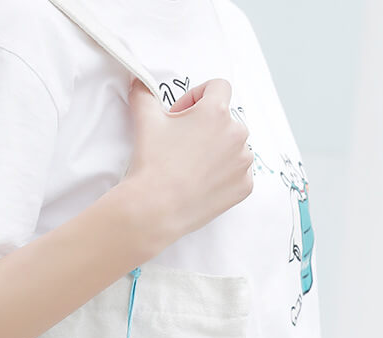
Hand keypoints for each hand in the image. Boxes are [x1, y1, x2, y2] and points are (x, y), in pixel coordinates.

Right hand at [121, 77, 253, 251]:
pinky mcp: (243, 187)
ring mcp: (243, 162)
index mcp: (217, 112)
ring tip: (191, 167)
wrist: (155, 210)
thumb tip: (139, 83)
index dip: (197, 97)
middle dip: (205, 128)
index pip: (218, 87)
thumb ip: (144, 95)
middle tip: (181, 145)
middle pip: (225, 120)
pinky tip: (202, 183)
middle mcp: (237, 134)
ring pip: (234, 147)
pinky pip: (238, 174)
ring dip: (217, 151)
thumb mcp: (146, 122)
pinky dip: (224, 176)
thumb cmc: (153, 165)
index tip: (181, 115)